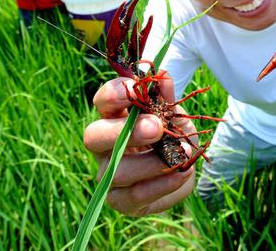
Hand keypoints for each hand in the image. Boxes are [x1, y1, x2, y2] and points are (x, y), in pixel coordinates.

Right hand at [83, 74, 196, 215]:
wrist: (182, 170)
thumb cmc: (170, 135)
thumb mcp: (172, 114)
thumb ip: (166, 98)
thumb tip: (163, 76)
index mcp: (113, 117)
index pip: (102, 101)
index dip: (113, 93)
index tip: (134, 86)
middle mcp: (103, 146)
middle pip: (94, 136)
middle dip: (126, 131)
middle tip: (156, 128)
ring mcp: (108, 174)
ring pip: (116, 170)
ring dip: (152, 162)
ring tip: (181, 155)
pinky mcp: (121, 200)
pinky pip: (134, 196)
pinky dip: (161, 184)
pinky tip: (181, 173)